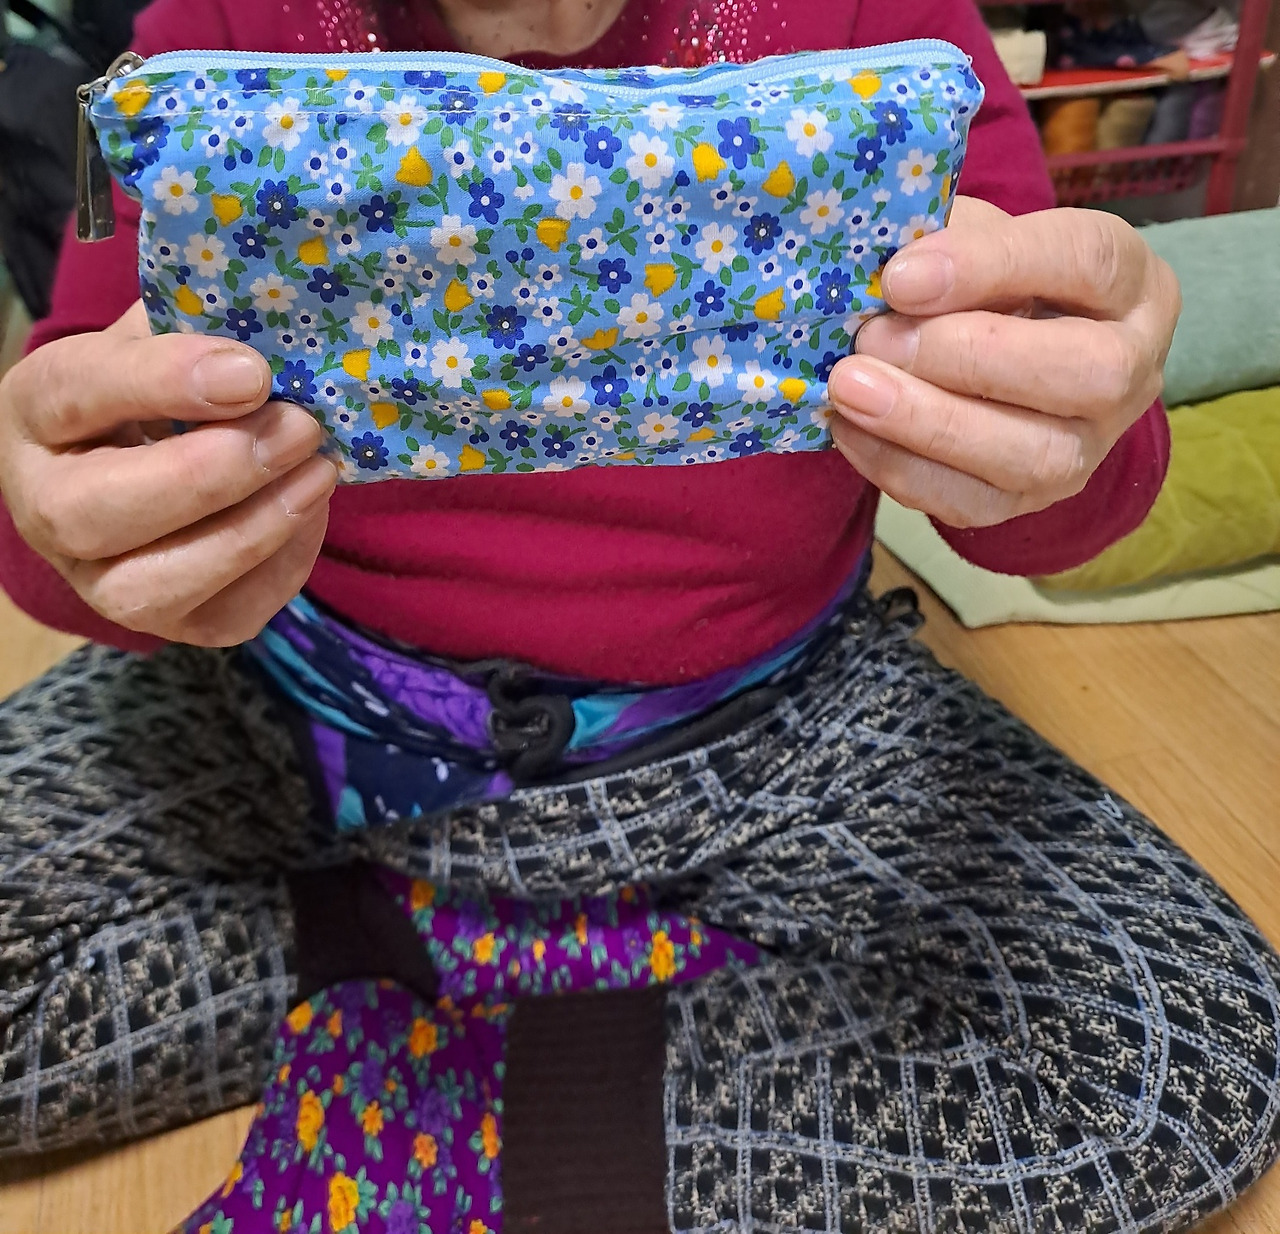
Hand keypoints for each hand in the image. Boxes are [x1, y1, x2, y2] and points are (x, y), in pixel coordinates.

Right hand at [0, 301, 337, 644]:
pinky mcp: (171, 624)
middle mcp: (46, 510)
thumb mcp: (167, 339)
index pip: (75, 394)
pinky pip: (224, 616)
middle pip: (94, 513)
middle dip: (209, 474)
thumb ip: (199, 328)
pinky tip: (310, 511)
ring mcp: (101, 581)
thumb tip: (273, 329)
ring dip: (251, 530)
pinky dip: (281, 567)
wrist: (167, 462)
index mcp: (37, 414)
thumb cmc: (169, 391)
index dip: (162, 382)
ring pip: (153, 587)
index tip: (251, 370)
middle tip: (297, 427)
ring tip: (319, 471)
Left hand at [827, 197, 1179, 527]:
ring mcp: (1090, 446)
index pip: (1086, 261)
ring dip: (928, 423)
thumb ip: (947, 241)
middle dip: (965, 357)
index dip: (991, 265)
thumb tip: (888, 271)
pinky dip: (901, 467)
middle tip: (873, 338)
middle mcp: (1133, 369)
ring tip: (850, 388)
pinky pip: (974, 503)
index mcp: (1130, 281)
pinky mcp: (1034, 500)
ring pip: (1033, 454)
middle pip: (1085, 371)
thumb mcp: (977, 239)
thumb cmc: (988, 284)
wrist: (998, 364)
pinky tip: (850, 428)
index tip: (901, 276)